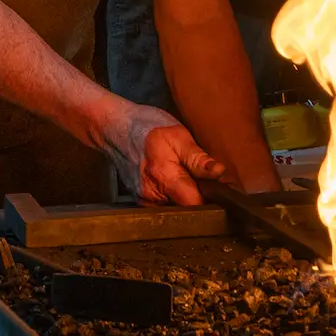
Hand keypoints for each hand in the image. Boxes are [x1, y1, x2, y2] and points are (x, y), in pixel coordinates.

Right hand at [101, 99, 225, 204]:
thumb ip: (198, 158)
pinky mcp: (140, 200)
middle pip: (186, 208)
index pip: (196, 204)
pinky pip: (164, 204)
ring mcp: (144, 200)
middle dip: (198, 197)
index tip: (219, 188)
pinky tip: (173, 178)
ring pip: (175, 207)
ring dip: (185, 195)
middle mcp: (152, 197)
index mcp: (164, 179)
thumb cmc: (147, 127)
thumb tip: (219, 173)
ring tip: (186, 175)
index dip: (211, 199)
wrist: (115, 127)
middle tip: (202, 177)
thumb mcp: (178, 135)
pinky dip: (172, 194)